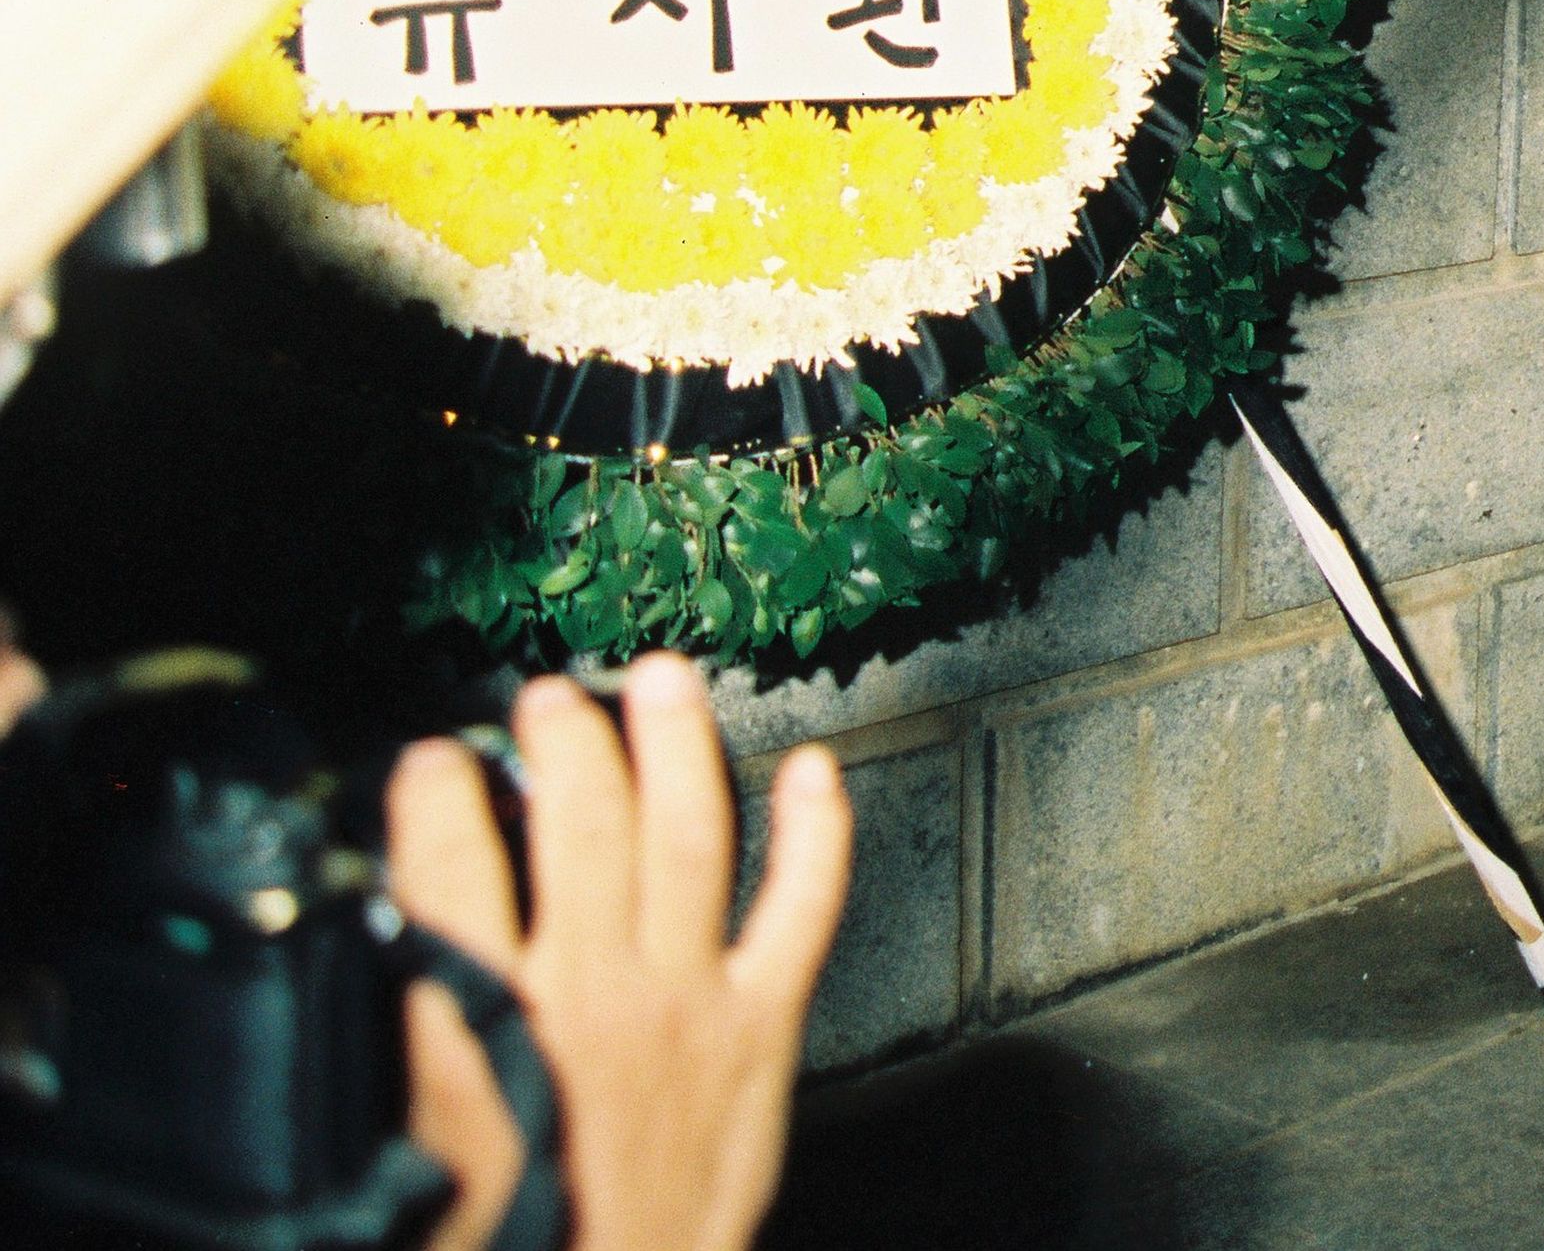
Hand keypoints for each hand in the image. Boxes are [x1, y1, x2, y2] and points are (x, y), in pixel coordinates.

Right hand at [389, 655, 852, 1250]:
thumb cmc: (502, 1242)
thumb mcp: (408, 1134)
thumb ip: (409, 1028)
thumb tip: (395, 941)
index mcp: (486, 1026)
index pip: (453, 866)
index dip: (440, 795)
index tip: (433, 760)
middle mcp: (592, 996)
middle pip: (582, 824)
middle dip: (564, 741)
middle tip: (548, 697)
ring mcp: (688, 1005)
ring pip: (689, 837)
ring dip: (675, 746)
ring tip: (663, 681)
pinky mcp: (759, 1034)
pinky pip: (801, 910)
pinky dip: (815, 833)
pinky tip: (812, 772)